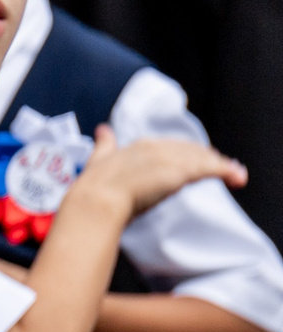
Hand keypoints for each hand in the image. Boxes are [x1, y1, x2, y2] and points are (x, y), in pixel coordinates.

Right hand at [70, 123, 245, 221]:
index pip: (173, 146)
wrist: (97, 201)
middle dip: (208, 158)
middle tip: (223, 168)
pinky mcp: (180, 172)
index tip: (198, 160)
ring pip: (203, 159)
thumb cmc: (95, 187)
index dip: (188, 153)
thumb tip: (103, 130)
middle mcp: (157, 147)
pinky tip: (236, 177)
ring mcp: (169, 159)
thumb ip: (105, 144)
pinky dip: (226, 171)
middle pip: (191, 150)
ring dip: (222, 166)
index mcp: (139, 145)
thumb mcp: (98, 160)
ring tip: (235, 175)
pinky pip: (210, 168)